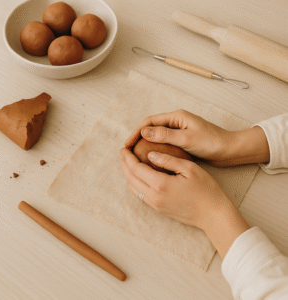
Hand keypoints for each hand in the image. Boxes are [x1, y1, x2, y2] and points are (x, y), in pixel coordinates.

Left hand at [120, 147, 229, 229]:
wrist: (213, 215)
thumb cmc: (205, 189)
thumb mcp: (189, 168)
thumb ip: (168, 160)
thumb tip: (151, 155)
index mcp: (160, 184)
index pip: (136, 168)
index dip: (127, 157)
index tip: (123, 148)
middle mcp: (154, 196)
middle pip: (130, 178)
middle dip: (124, 165)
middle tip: (124, 154)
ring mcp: (156, 205)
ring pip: (133, 189)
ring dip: (128, 175)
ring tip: (128, 164)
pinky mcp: (159, 210)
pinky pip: (140, 196)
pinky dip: (135, 184)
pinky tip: (138, 178)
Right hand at [125, 109, 269, 166]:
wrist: (229, 150)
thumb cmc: (211, 142)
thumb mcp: (187, 138)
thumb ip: (165, 135)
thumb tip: (144, 132)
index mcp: (177, 117)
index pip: (150, 122)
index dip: (137, 132)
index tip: (128, 144)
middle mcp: (176, 123)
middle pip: (152, 128)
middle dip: (139, 138)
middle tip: (129, 151)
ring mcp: (179, 132)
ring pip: (158, 137)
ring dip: (146, 144)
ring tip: (137, 156)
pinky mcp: (183, 141)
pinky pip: (165, 144)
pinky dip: (157, 150)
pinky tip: (152, 159)